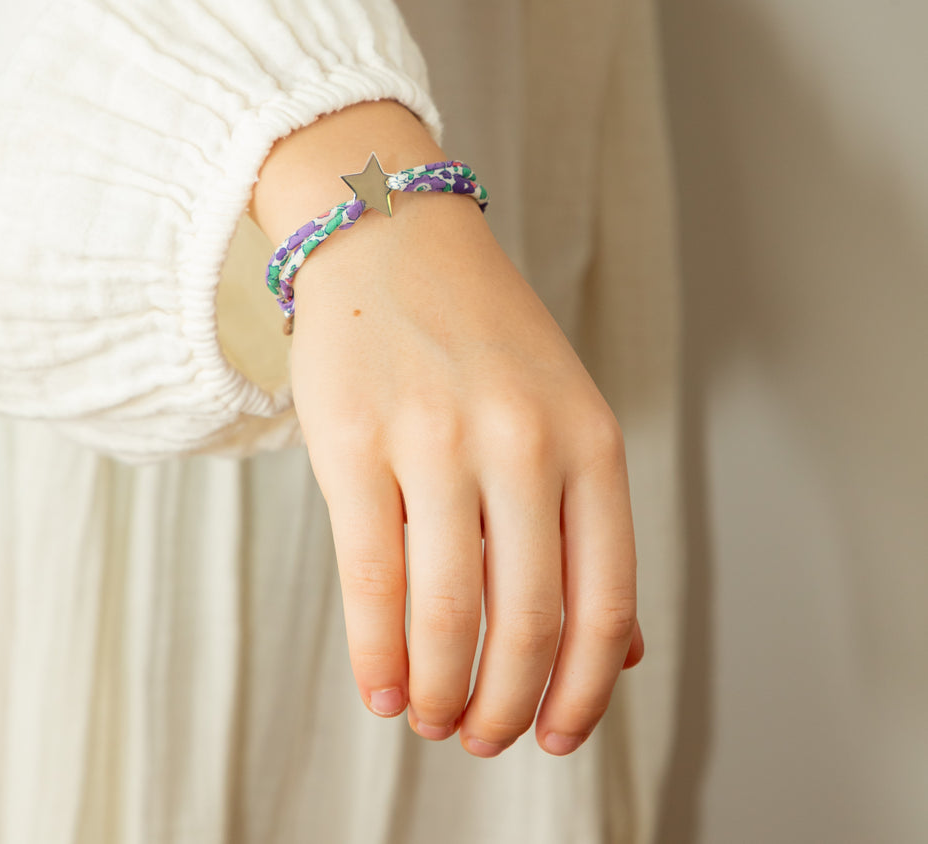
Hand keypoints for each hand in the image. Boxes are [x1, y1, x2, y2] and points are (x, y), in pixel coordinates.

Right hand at [252, 101, 642, 757]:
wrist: (395, 238)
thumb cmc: (485, 342)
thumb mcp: (565, 416)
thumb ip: (591, 532)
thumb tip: (622, 654)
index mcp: (591, 439)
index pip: (606, 598)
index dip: (583, 689)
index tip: (558, 735)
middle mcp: (523, 440)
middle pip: (527, 619)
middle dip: (507, 706)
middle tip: (484, 739)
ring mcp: (436, 438)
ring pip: (446, 610)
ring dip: (441, 692)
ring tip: (431, 720)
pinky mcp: (354, 441)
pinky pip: (370, 578)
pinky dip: (377, 654)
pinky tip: (380, 691)